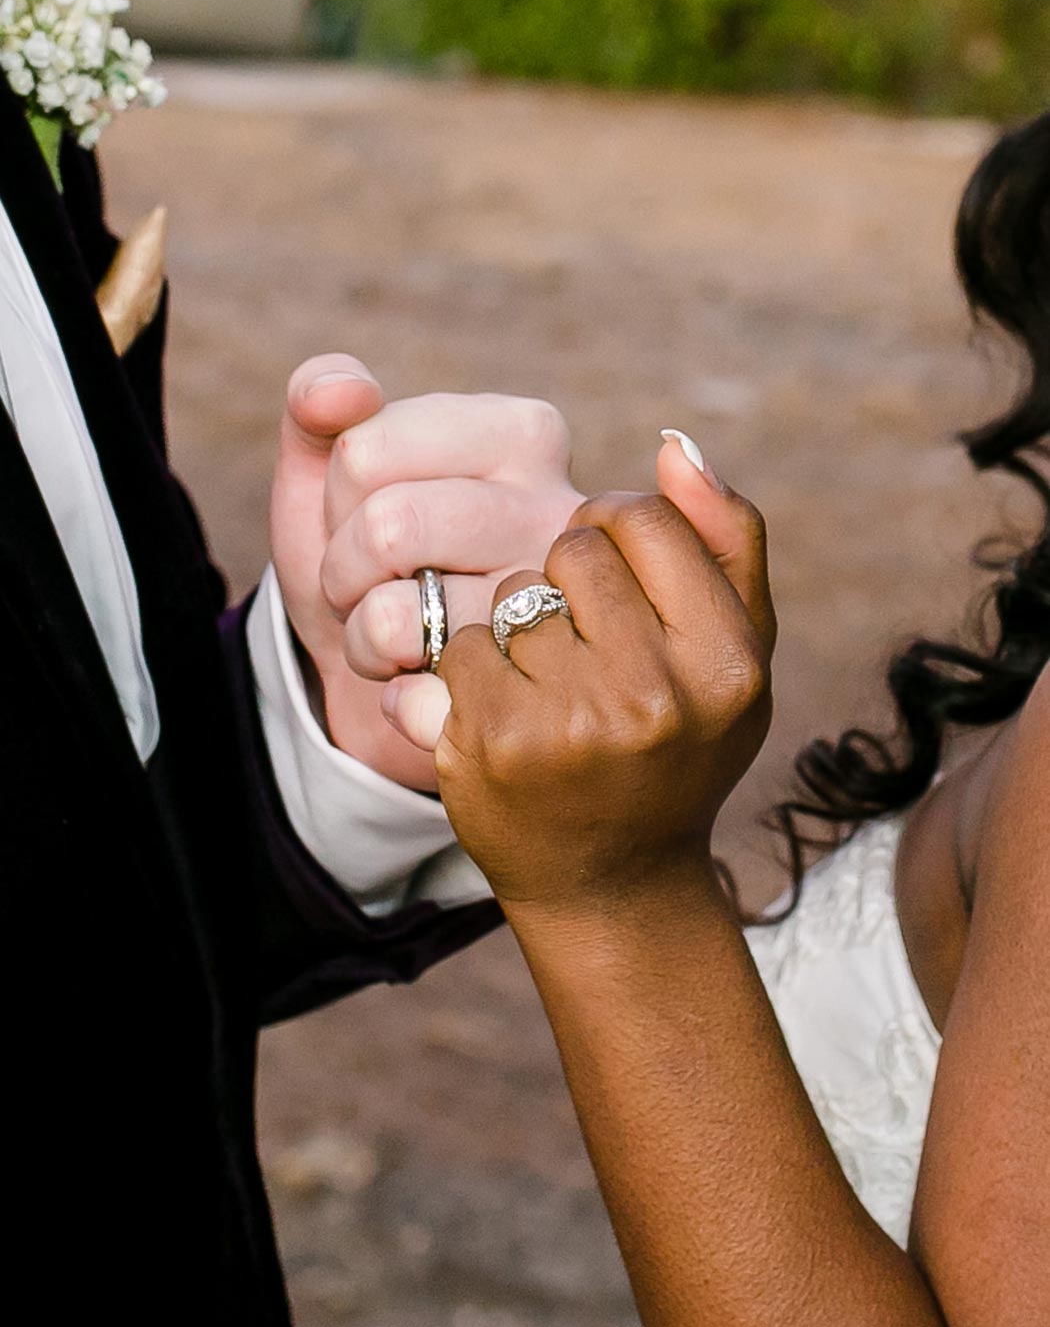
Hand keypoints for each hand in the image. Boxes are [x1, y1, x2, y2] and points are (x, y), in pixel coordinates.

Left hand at [271, 354, 583, 790]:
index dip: (335, 495)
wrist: (393, 676)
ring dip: (363, 636)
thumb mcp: (329, 473)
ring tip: (400, 629)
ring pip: (395, 616)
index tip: (367, 512)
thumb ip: (318, 407)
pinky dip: (388, 691)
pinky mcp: (530, 701)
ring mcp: (555, 616)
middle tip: (368, 583)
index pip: (365, 450)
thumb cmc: (370, 558)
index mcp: (524, 434)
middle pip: (387, 527)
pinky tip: (422, 677)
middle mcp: (562, 516)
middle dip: (343, 567)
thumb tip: (339, 390)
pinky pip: (411, 696)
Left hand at [386, 437, 774, 912]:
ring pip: (512, 591)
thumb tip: (673, 444)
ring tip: (547, 681)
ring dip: (518, 623)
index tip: (613, 571)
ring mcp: (569, 724)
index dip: (616, 530)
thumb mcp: (739, 653)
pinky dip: (470, 667)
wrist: (611, 882)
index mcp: (728, 663)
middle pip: (573, 549)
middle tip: (579, 636)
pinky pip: (459, 641)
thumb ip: (726, 540)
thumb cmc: (681, 747)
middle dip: (567, 577)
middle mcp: (656, 696)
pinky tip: (501, 712)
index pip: (645, 518)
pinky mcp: (490, 744)